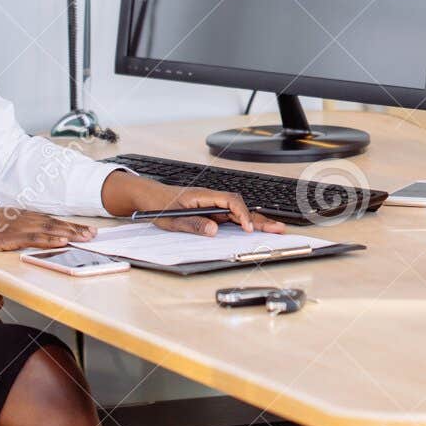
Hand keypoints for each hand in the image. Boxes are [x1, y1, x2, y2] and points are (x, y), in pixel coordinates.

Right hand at [0, 208, 98, 253]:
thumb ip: (11, 227)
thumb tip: (23, 234)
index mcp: (18, 214)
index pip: (48, 218)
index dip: (67, 223)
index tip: (83, 227)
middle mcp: (20, 217)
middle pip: (53, 222)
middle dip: (75, 227)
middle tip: (94, 233)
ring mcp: (15, 226)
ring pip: (48, 228)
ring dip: (69, 233)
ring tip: (86, 237)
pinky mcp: (8, 236)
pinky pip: (33, 238)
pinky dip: (50, 239)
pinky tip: (62, 241)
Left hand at [100, 170, 287, 235]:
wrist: (147, 197)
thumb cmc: (157, 205)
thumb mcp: (171, 218)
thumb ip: (193, 224)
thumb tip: (214, 230)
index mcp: (202, 196)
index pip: (230, 201)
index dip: (242, 215)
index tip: (247, 228)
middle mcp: (210, 199)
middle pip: (240, 207)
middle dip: (259, 218)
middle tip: (277, 228)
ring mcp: (211, 205)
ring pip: (237, 212)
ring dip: (255, 221)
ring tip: (273, 229)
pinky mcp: (209, 212)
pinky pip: (230, 217)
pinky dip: (243, 223)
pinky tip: (254, 229)